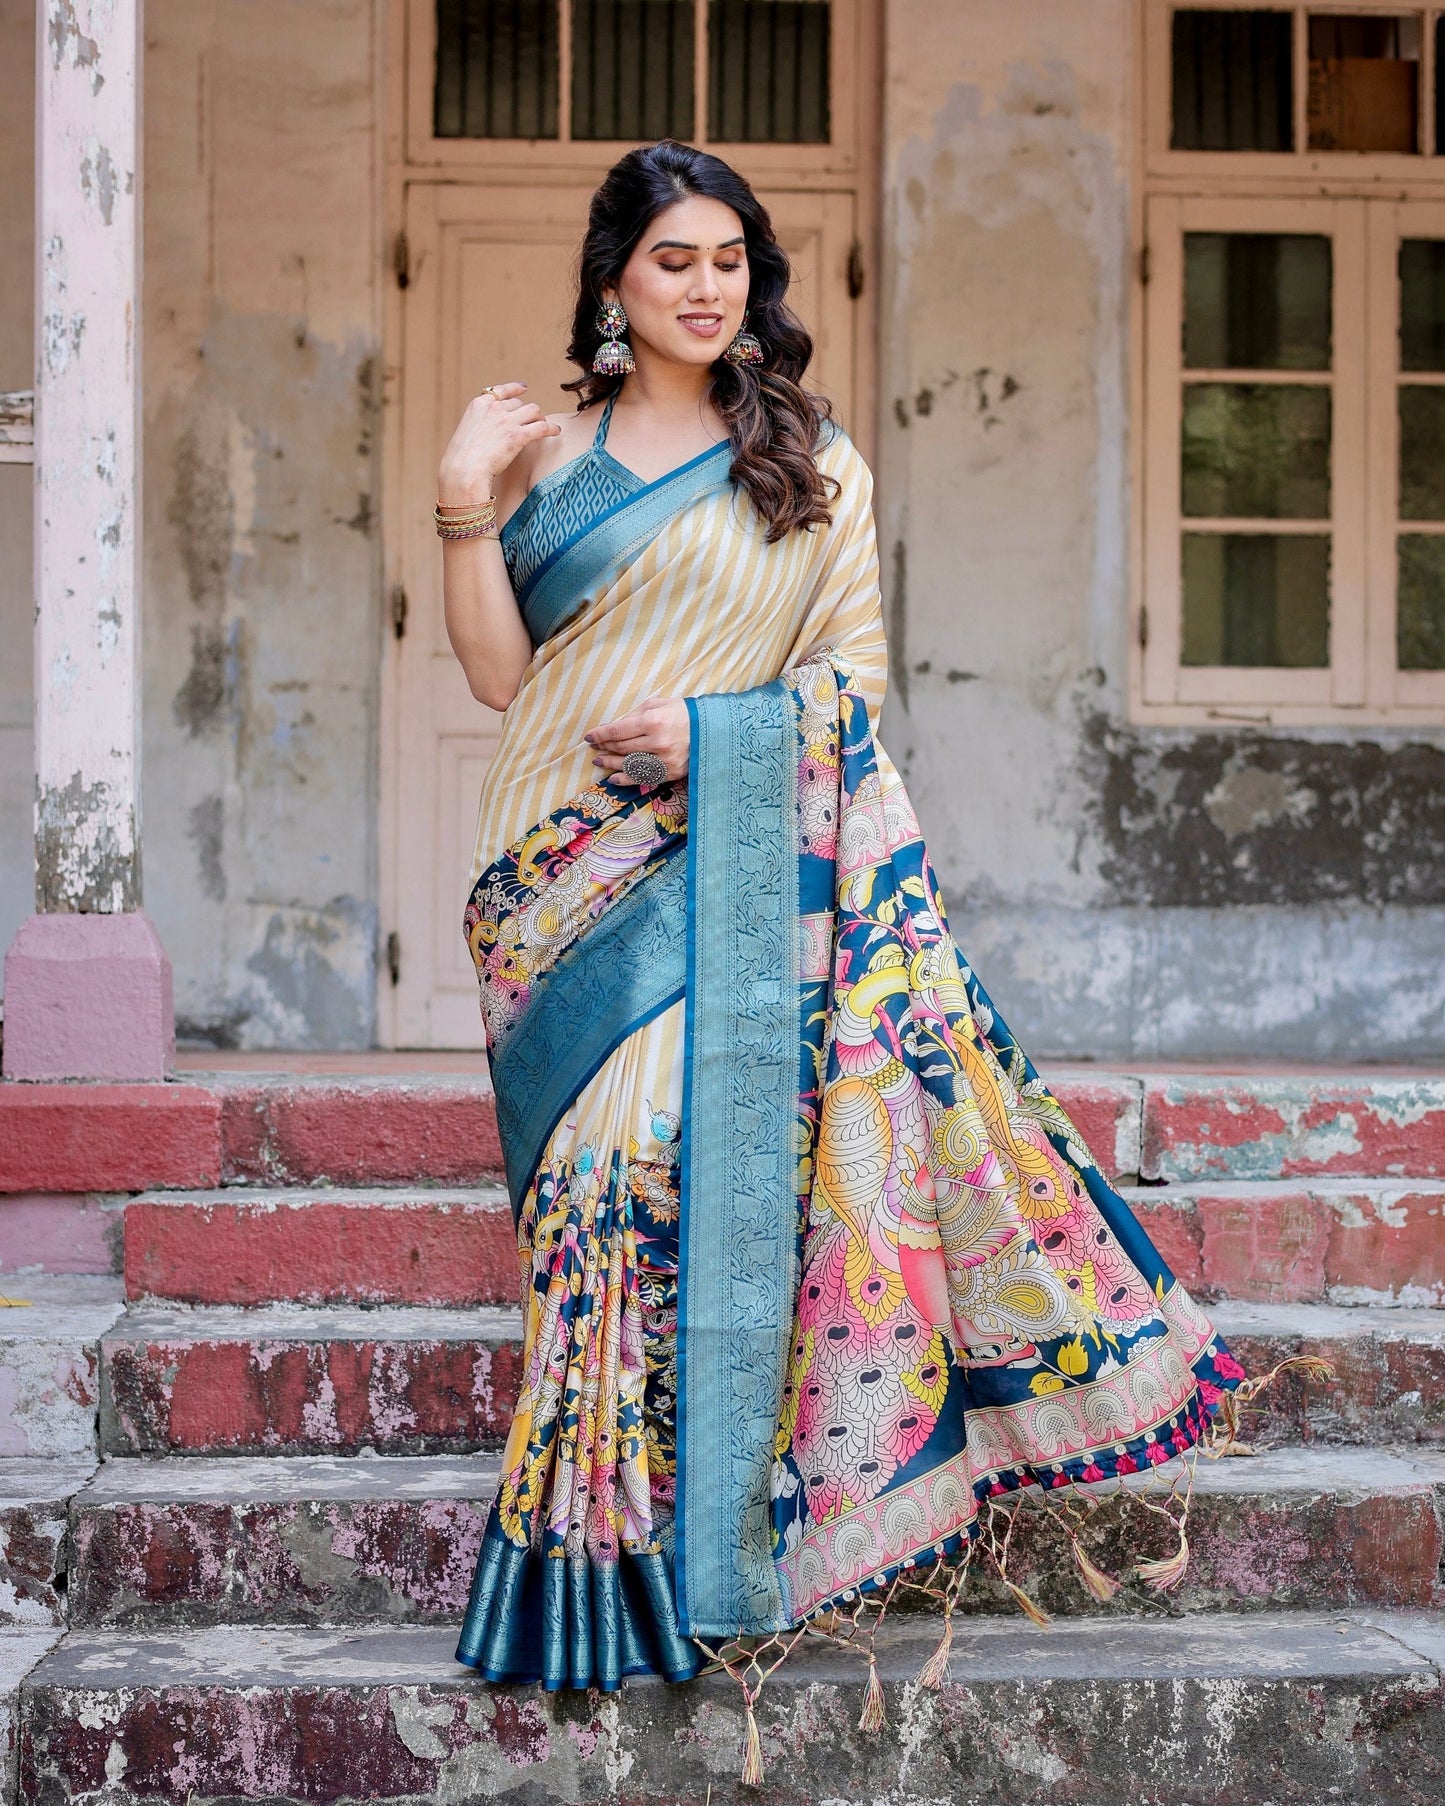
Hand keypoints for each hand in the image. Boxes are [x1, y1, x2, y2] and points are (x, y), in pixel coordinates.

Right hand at [437, 382, 560, 504]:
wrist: (463, 470)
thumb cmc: (462, 459)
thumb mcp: (467, 432)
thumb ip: (481, 424)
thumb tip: (491, 431)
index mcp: (480, 405)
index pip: (501, 391)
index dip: (515, 388)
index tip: (524, 388)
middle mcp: (495, 409)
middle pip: (520, 404)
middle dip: (527, 413)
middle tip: (532, 423)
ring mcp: (507, 421)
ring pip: (534, 411)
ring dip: (540, 418)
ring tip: (544, 426)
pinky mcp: (518, 436)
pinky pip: (542, 427)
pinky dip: (552, 428)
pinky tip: (556, 432)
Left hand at [585, 698, 689, 784]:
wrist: (711, 729)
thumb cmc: (682, 713)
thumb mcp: (658, 704)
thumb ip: (636, 714)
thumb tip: (615, 726)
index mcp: (652, 721)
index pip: (619, 730)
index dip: (601, 734)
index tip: (590, 737)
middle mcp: (657, 742)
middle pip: (622, 748)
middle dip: (605, 747)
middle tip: (595, 748)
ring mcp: (664, 760)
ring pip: (629, 764)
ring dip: (611, 764)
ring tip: (599, 761)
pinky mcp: (670, 772)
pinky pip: (643, 778)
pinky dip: (626, 779)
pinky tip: (614, 779)